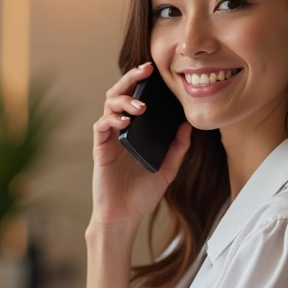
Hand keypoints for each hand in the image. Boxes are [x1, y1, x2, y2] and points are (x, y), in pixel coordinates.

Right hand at [91, 62, 191, 228]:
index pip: (137, 98)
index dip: (144, 83)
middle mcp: (121, 129)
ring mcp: (109, 137)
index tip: (157, 71)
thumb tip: (187, 126)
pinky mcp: (100, 148)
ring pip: (109, 105)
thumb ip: (177, 148)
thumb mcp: (168, 169)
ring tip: (140, 107)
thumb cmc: (142, 193)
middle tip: (145, 71)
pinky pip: (101, 126)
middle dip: (131, 79)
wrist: (124, 216)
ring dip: (124, 100)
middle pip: (120, 94)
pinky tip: (125, 123)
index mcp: (137, 130)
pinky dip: (112, 120)